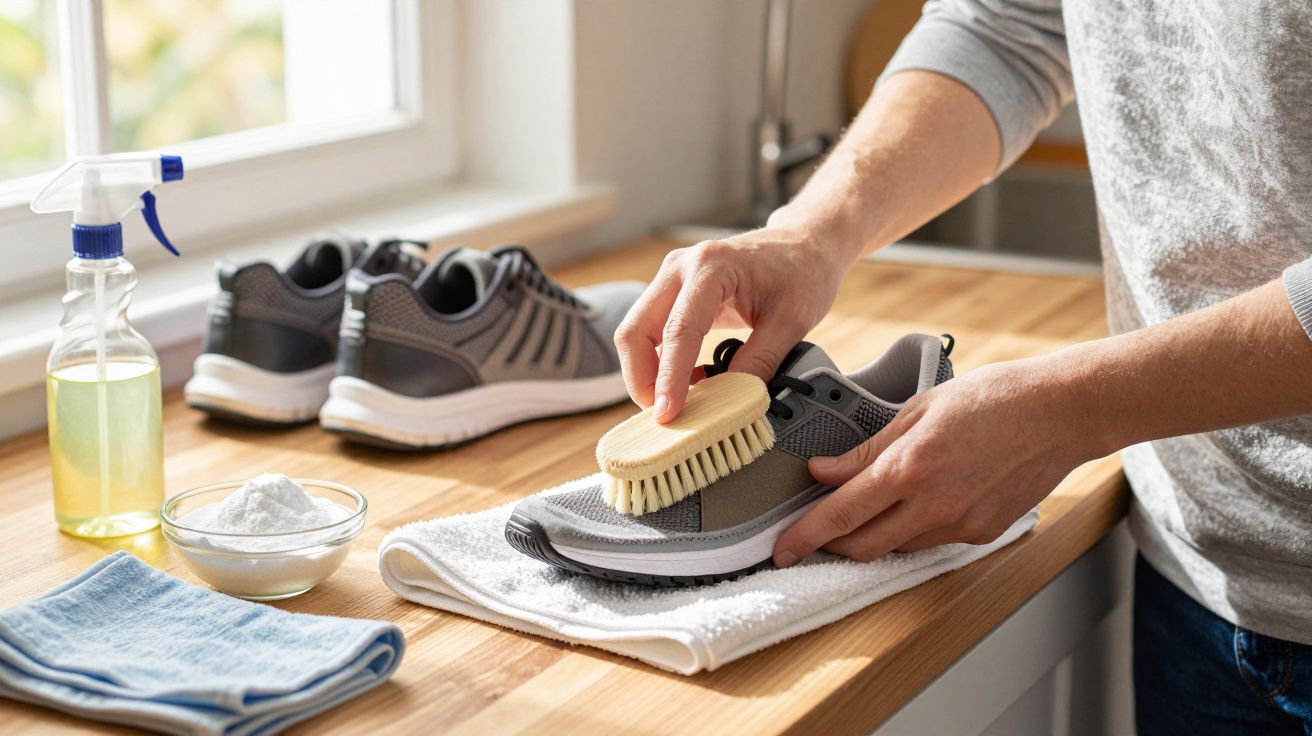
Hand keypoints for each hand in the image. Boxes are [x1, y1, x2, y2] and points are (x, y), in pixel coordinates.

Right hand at [616, 226, 848, 422]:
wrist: (804, 244)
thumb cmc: (801, 272)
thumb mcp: (791, 322)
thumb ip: (758, 362)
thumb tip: (731, 402)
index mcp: (712, 266)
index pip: (679, 330)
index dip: (669, 378)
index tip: (668, 414)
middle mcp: (680, 267)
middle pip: (635, 330)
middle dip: (643, 379)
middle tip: (665, 417)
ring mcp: (672, 278)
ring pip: (635, 333)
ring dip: (647, 373)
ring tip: (676, 404)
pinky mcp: (674, 293)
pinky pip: (651, 332)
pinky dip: (659, 363)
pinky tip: (688, 382)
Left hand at [773, 357, 1105, 565]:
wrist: (1061, 412)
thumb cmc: (994, 398)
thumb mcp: (917, 409)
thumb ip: (867, 449)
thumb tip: (824, 471)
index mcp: (909, 469)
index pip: (840, 515)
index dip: (804, 537)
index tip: (781, 549)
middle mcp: (932, 506)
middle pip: (863, 546)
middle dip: (832, 544)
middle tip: (814, 532)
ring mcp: (960, 525)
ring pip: (898, 546)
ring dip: (875, 534)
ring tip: (870, 506)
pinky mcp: (983, 534)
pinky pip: (933, 541)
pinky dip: (915, 528)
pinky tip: (922, 499)